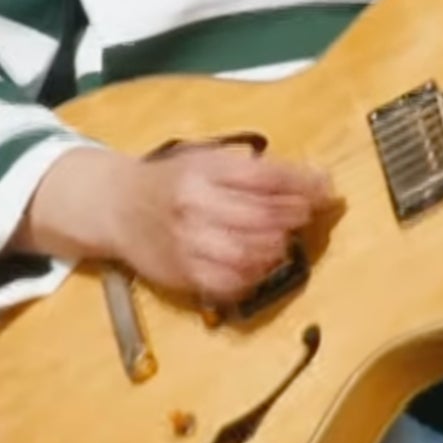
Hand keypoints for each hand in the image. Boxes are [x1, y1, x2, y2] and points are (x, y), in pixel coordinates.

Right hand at [22, 143, 334, 305]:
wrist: (116, 207)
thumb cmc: (171, 180)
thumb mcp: (207, 160)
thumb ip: (255, 171)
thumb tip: (315, 181)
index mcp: (204, 169)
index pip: (266, 177)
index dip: (304, 184)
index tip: (326, 188)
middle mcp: (195, 205)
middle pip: (263, 216)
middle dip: (295, 216)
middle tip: (306, 214)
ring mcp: (188, 243)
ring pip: (251, 252)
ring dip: (278, 247)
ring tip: (284, 239)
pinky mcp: (183, 274)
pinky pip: (231, 283)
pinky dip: (255, 276)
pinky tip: (261, 264)